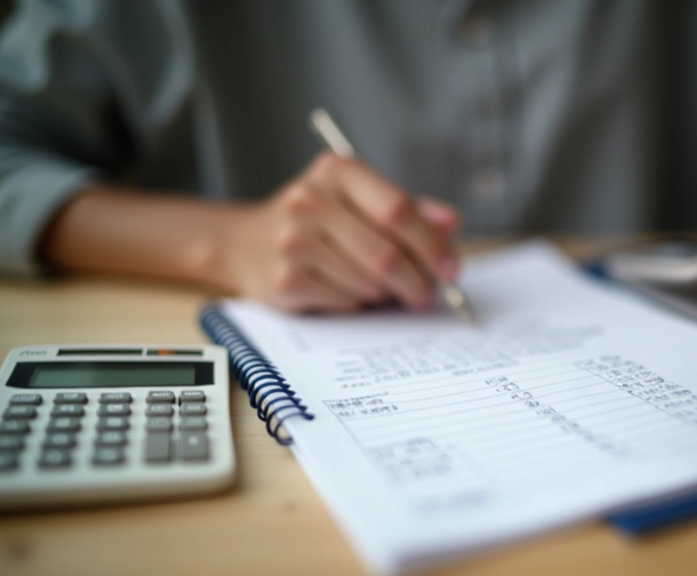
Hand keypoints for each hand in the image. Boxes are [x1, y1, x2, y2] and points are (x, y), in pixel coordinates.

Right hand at [221, 153, 460, 312]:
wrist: (244, 242)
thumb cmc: (318, 220)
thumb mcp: (359, 199)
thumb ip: (408, 209)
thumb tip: (452, 223)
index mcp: (337, 171)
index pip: (398, 209)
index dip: (432, 243)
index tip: (452, 268)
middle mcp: (310, 200)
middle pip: (386, 254)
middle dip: (418, 282)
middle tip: (429, 295)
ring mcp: (293, 240)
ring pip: (368, 283)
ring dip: (387, 294)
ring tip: (384, 289)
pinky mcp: (284, 279)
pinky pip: (345, 302)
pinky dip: (359, 303)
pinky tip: (351, 291)